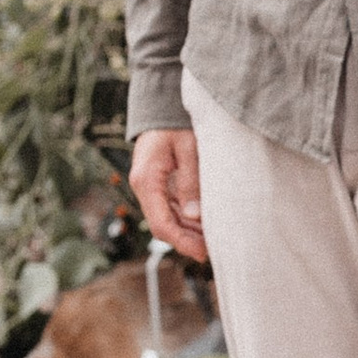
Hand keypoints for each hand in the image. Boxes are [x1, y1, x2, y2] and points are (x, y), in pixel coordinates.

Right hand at [130, 129, 207, 263]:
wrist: (161, 104)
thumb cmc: (175, 122)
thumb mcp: (188, 148)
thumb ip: (190, 181)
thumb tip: (194, 216)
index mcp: (146, 180)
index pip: (160, 223)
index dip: (181, 241)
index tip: (202, 252)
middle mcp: (143, 186)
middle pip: (163, 225)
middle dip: (187, 240)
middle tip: (214, 250)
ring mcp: (149, 186)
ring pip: (167, 219)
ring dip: (188, 231)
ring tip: (213, 239)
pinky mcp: (158, 184)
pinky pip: (170, 208)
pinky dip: (186, 218)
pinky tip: (205, 223)